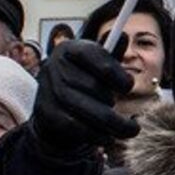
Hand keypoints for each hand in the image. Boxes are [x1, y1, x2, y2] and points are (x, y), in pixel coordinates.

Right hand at [32, 40, 138, 155]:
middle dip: (112, 101)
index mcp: (70, 48)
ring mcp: (48, 89)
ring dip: (111, 123)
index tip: (129, 86)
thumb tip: (124, 36)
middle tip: (125, 111)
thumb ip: (112, 54)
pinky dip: (95, 134)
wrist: (54, 106)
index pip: (94, 55)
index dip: (115, 72)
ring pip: (85, 109)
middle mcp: (54, 65)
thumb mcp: (98, 65)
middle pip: (92, 86)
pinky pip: (74, 125)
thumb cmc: (84, 80)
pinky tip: (108, 137)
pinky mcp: (45, 111)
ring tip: (128, 129)